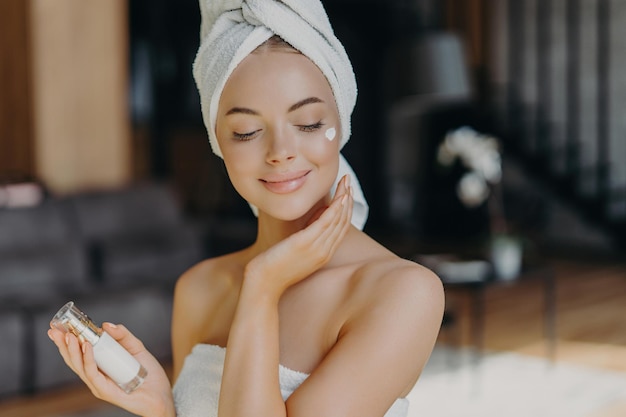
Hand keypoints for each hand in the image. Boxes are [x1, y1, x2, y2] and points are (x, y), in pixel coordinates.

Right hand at [48, 322, 174, 416]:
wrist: (162, 394)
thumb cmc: (148, 374)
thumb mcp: (136, 348)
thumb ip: (123, 336)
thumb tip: (106, 325)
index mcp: (99, 366)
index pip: (78, 353)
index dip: (67, 341)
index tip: (58, 327)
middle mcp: (96, 376)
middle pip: (73, 360)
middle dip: (63, 345)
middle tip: (55, 330)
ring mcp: (99, 385)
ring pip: (80, 367)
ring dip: (72, 350)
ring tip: (69, 335)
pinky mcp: (105, 391)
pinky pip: (93, 374)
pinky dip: (88, 360)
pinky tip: (86, 347)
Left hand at [245, 174, 353, 296]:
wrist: (263, 284)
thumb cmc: (274, 268)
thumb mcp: (296, 250)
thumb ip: (308, 235)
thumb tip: (315, 215)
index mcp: (323, 254)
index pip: (341, 228)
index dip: (345, 208)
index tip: (346, 191)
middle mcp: (324, 252)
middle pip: (342, 222)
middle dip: (347, 199)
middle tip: (348, 181)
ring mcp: (317, 248)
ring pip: (337, 220)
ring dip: (344, 198)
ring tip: (346, 182)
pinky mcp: (305, 243)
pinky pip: (325, 222)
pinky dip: (335, 208)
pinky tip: (339, 196)